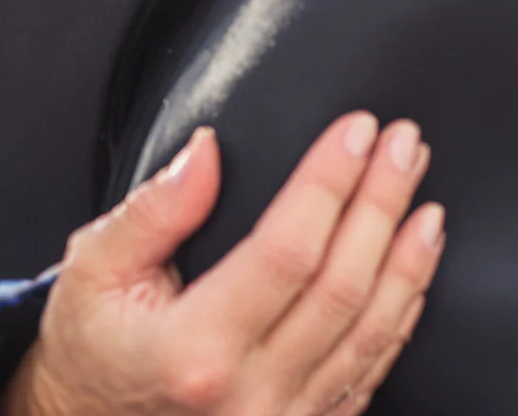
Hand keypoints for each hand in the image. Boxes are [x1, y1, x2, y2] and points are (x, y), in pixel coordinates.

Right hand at [2, 112, 442, 415]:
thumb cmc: (91, 347)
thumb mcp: (93, 270)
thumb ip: (152, 210)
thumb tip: (208, 151)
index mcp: (195, 349)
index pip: (288, 250)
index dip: (331, 182)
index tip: (358, 129)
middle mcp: (247, 396)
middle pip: (342, 288)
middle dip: (383, 205)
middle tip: (405, 145)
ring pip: (368, 336)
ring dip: (407, 263)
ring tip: (426, 202)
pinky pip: (366, 377)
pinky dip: (399, 320)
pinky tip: (413, 276)